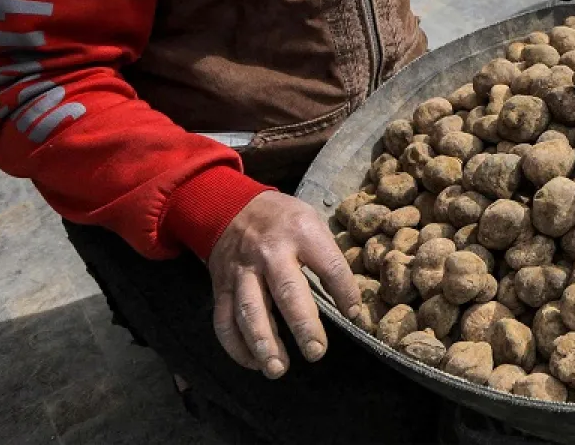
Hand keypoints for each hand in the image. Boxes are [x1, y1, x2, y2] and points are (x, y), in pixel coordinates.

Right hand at [209, 191, 359, 377]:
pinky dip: (236, 346)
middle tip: (317, 352)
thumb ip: (327, 256)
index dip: (344, 291)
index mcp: (300, 232)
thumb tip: (349, 300)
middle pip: (287, 292)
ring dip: (264, 343)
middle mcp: (269, 252)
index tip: (354, 314)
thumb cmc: (282, 219)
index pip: (328, 265)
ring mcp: (242, 271)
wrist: (230, 207)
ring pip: (250, 311)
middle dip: (303, 326)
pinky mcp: (220, 287)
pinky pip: (224, 320)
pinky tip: (253, 362)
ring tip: (278, 368)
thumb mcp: (311, 220)